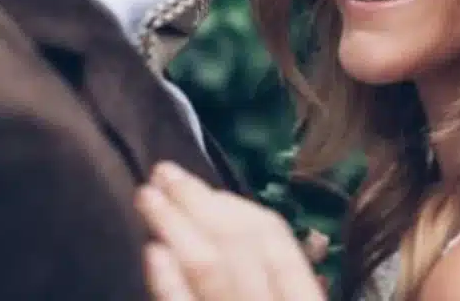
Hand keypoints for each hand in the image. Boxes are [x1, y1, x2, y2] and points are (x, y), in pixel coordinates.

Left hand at [137, 163, 325, 300]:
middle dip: (201, 203)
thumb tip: (311, 238)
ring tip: (148, 196)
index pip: (277, 242)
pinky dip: (169, 281)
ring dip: (176, 225)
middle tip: (164, 172)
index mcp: (303, 297)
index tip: (207, 185)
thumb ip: (294, 281)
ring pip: (209, 268)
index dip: (240, 208)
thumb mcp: (297, 294)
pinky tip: (153, 250)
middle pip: (238, 245)